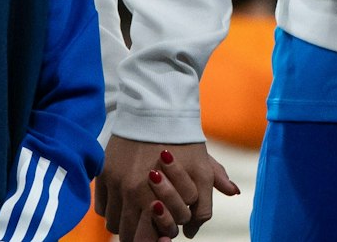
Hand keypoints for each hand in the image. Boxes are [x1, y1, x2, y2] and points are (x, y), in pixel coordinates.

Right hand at [97, 137, 239, 238]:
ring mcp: (122, 184)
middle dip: (146, 236)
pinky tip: (121, 204)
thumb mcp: (204, 158)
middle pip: (140, 236)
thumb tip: (233, 192)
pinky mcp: (104, 176)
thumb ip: (218, 178)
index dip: (170, 232)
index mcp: (175, 190)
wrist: (154, 107)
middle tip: (148, 229)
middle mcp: (145, 190)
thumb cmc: (182, 137)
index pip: (170, 230)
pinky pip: (103, 210)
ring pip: (118, 227)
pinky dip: (111, 211)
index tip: (168, 231)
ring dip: (126, 226)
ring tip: (134, 217)